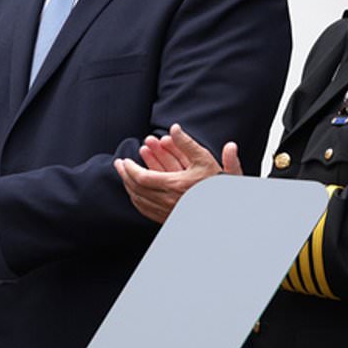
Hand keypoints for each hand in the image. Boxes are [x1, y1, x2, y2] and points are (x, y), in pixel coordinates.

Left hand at [114, 123, 241, 223]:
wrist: (229, 211)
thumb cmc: (219, 185)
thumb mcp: (206, 160)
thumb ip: (189, 144)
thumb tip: (175, 128)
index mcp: (175, 185)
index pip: (141, 177)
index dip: (129, 169)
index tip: (124, 161)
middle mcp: (169, 201)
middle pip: (136, 189)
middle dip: (124, 175)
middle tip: (118, 165)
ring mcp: (168, 212)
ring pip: (139, 200)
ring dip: (128, 187)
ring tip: (124, 176)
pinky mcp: (170, 219)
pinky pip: (147, 211)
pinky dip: (137, 201)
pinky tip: (134, 194)